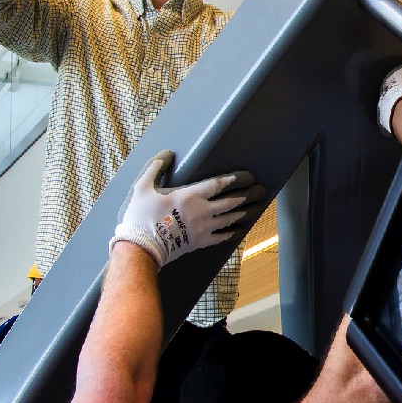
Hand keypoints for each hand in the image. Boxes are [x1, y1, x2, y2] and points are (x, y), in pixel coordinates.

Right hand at [110, 150, 262, 267]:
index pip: (218, 185)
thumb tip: (167, 154)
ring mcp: (203, 228)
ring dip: (245, 212)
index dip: (235, 179)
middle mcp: (202, 211)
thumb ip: (155, 167)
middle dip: (247, 195)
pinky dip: (233, 232)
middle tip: (261, 191)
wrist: (140, 248)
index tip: (248, 176)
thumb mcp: (142, 187)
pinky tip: (240, 228)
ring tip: (257, 207)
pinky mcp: (200, 243)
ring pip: (230, 219)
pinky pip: (222, 237)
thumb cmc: (140, 216)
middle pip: (231, 202)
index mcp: (190, 196)